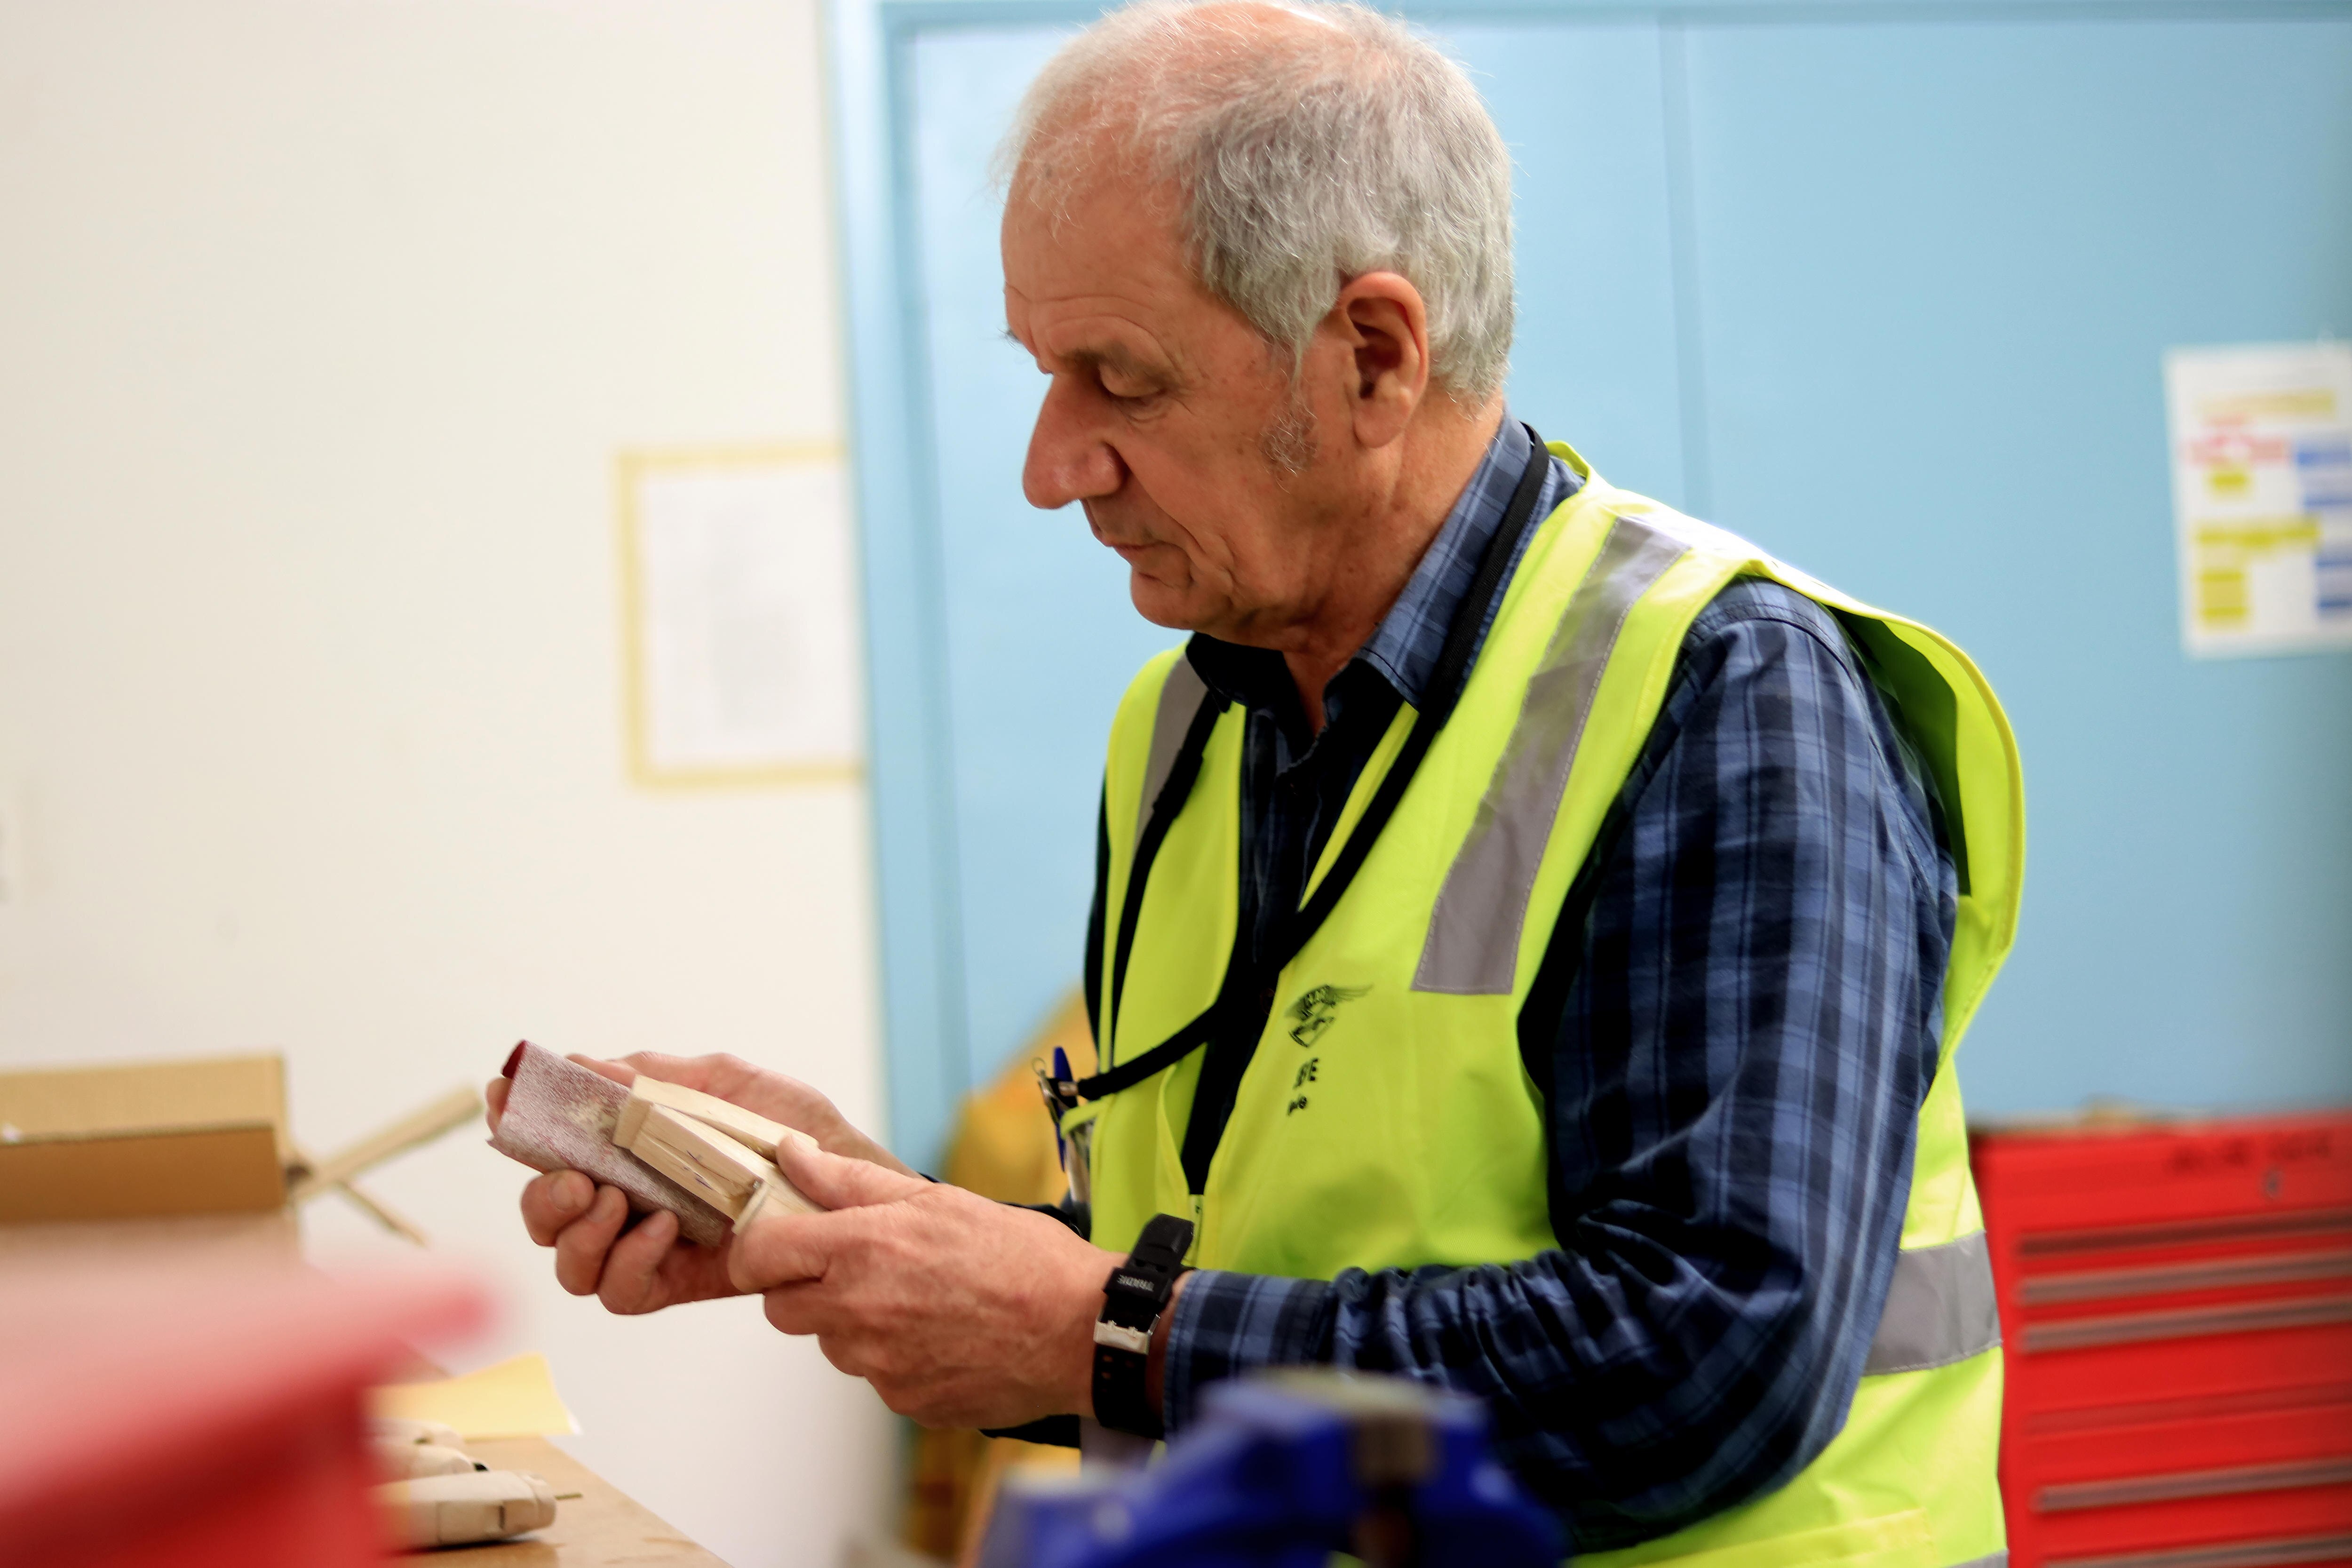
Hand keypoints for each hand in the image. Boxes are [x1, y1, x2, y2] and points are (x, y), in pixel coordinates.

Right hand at [482, 1051, 915, 1314]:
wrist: (847, 1178)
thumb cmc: (791, 1130)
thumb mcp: (724, 1085)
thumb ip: (655, 1081)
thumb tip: (586, 1065)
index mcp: (627, 1149)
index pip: (554, 1146)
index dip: (520, 1128)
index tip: (504, 1102)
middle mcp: (626, 1200)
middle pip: (545, 1217)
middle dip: (542, 1200)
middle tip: (577, 1181)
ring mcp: (647, 1245)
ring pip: (571, 1264)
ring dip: (578, 1236)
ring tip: (616, 1203)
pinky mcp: (677, 1281)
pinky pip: (623, 1293)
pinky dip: (629, 1262)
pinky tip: (662, 1229)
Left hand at [729, 1138, 1115, 1428]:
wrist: (1081, 1331)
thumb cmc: (1020, 1257)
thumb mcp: (934, 1197)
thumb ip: (849, 1181)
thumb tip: (792, 1154)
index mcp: (860, 1249)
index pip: (758, 1256)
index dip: (759, 1249)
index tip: (778, 1246)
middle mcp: (857, 1311)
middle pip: (781, 1309)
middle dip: (806, 1289)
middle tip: (860, 1270)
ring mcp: (878, 1365)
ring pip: (832, 1344)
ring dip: (855, 1324)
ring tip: (918, 1301)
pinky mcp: (903, 1401)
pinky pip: (875, 1378)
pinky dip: (897, 1358)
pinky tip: (941, 1335)